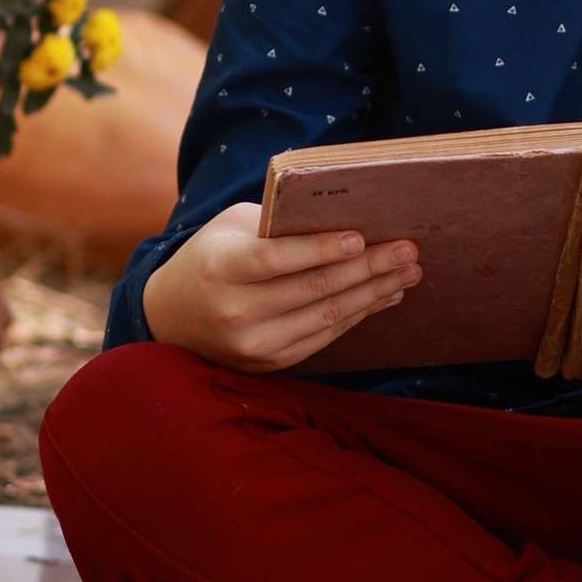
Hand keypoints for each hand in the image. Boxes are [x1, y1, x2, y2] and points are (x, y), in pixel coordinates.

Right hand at [140, 200, 419, 374]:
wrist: (173, 317)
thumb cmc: (212, 257)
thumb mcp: (231, 229)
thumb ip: (277, 224)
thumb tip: (342, 218)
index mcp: (221, 268)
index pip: (277, 259)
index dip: (321, 249)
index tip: (361, 237)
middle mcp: (235, 311)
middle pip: (313, 289)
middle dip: (368, 269)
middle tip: (408, 250)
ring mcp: (253, 344)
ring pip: (326, 317)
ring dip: (373, 294)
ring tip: (408, 273)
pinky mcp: (270, 362)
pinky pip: (324, 337)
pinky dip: (358, 315)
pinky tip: (383, 296)